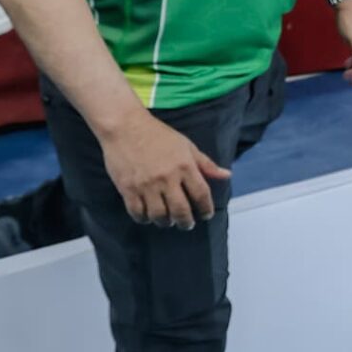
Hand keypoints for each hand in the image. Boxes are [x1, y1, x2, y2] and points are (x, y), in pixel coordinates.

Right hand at [98, 113, 229, 228]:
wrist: (125, 127)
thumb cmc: (158, 135)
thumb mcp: (186, 145)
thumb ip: (206, 164)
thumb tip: (226, 176)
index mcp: (184, 166)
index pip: (201, 194)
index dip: (206, 209)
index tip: (206, 215)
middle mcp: (167, 178)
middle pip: (181, 210)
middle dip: (186, 222)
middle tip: (186, 224)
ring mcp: (146, 185)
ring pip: (159, 215)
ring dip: (165, 222)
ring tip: (167, 220)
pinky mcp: (128, 189)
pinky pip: (137, 213)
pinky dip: (144, 219)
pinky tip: (148, 216)